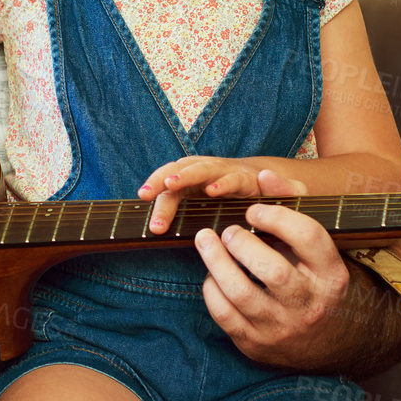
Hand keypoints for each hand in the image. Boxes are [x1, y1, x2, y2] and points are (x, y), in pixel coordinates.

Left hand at [137, 156, 266, 233]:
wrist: (259, 179)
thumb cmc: (222, 193)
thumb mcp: (199, 202)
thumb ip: (179, 213)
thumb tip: (153, 231)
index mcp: (187, 175)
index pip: (165, 178)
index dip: (153, 184)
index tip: (141, 196)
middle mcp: (201, 169)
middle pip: (177, 172)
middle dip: (160, 182)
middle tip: (146, 194)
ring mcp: (222, 172)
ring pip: (200, 170)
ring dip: (185, 176)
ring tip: (170, 183)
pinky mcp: (243, 179)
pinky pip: (232, 180)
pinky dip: (222, 184)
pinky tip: (212, 191)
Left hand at [191, 168, 352, 368]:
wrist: (325, 341)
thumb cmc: (313, 278)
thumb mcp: (314, 246)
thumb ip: (293, 205)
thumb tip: (263, 174)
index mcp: (331, 275)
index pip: (309, 237)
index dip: (276, 216)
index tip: (252, 210)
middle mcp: (309, 304)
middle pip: (274, 271)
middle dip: (242, 243)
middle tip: (228, 230)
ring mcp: (282, 328)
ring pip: (242, 294)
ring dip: (216, 261)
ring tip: (205, 239)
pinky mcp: (255, 344)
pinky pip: (224, 314)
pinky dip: (211, 288)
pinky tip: (212, 273)